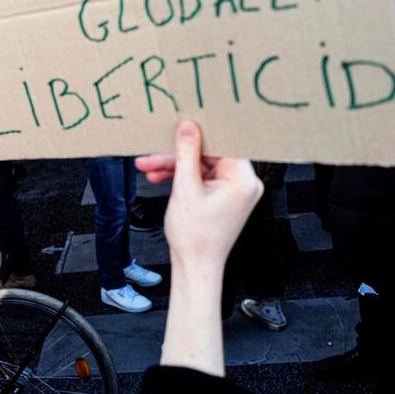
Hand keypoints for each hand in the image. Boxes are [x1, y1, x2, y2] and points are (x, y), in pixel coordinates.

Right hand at [136, 120, 262, 269]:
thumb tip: (188, 127)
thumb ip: (186, 154)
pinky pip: (202, 178)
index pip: (221, 144)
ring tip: (149, 167)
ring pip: (201, 166)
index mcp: (243, 180)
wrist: (195, 266)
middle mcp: (244, 184)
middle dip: (177, 155)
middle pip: (208, 155)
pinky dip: (182, 178)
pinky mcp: (223, 198)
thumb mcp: (185, 189)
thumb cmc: (195, 239)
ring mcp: (234, 191)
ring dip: (175, 167)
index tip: (180, 127)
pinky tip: (161, 177)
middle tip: (153, 153)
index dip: (198, 135)